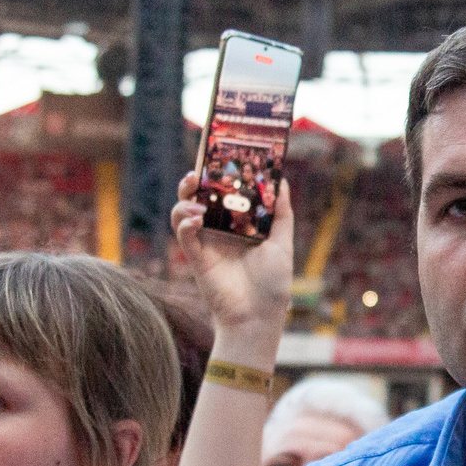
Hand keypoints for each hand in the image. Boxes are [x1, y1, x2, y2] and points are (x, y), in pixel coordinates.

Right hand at [171, 171, 293, 337]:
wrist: (258, 317)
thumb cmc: (273, 284)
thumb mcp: (282, 243)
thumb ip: (281, 213)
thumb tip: (281, 181)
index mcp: (239, 223)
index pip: (225, 191)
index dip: (217, 171)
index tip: (213, 149)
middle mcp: (220, 229)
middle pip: (200, 196)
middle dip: (194, 179)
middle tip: (197, 171)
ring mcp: (206, 242)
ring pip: (184, 211)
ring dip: (185, 201)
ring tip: (196, 200)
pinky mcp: (196, 258)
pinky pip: (184, 235)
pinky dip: (184, 223)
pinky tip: (195, 220)